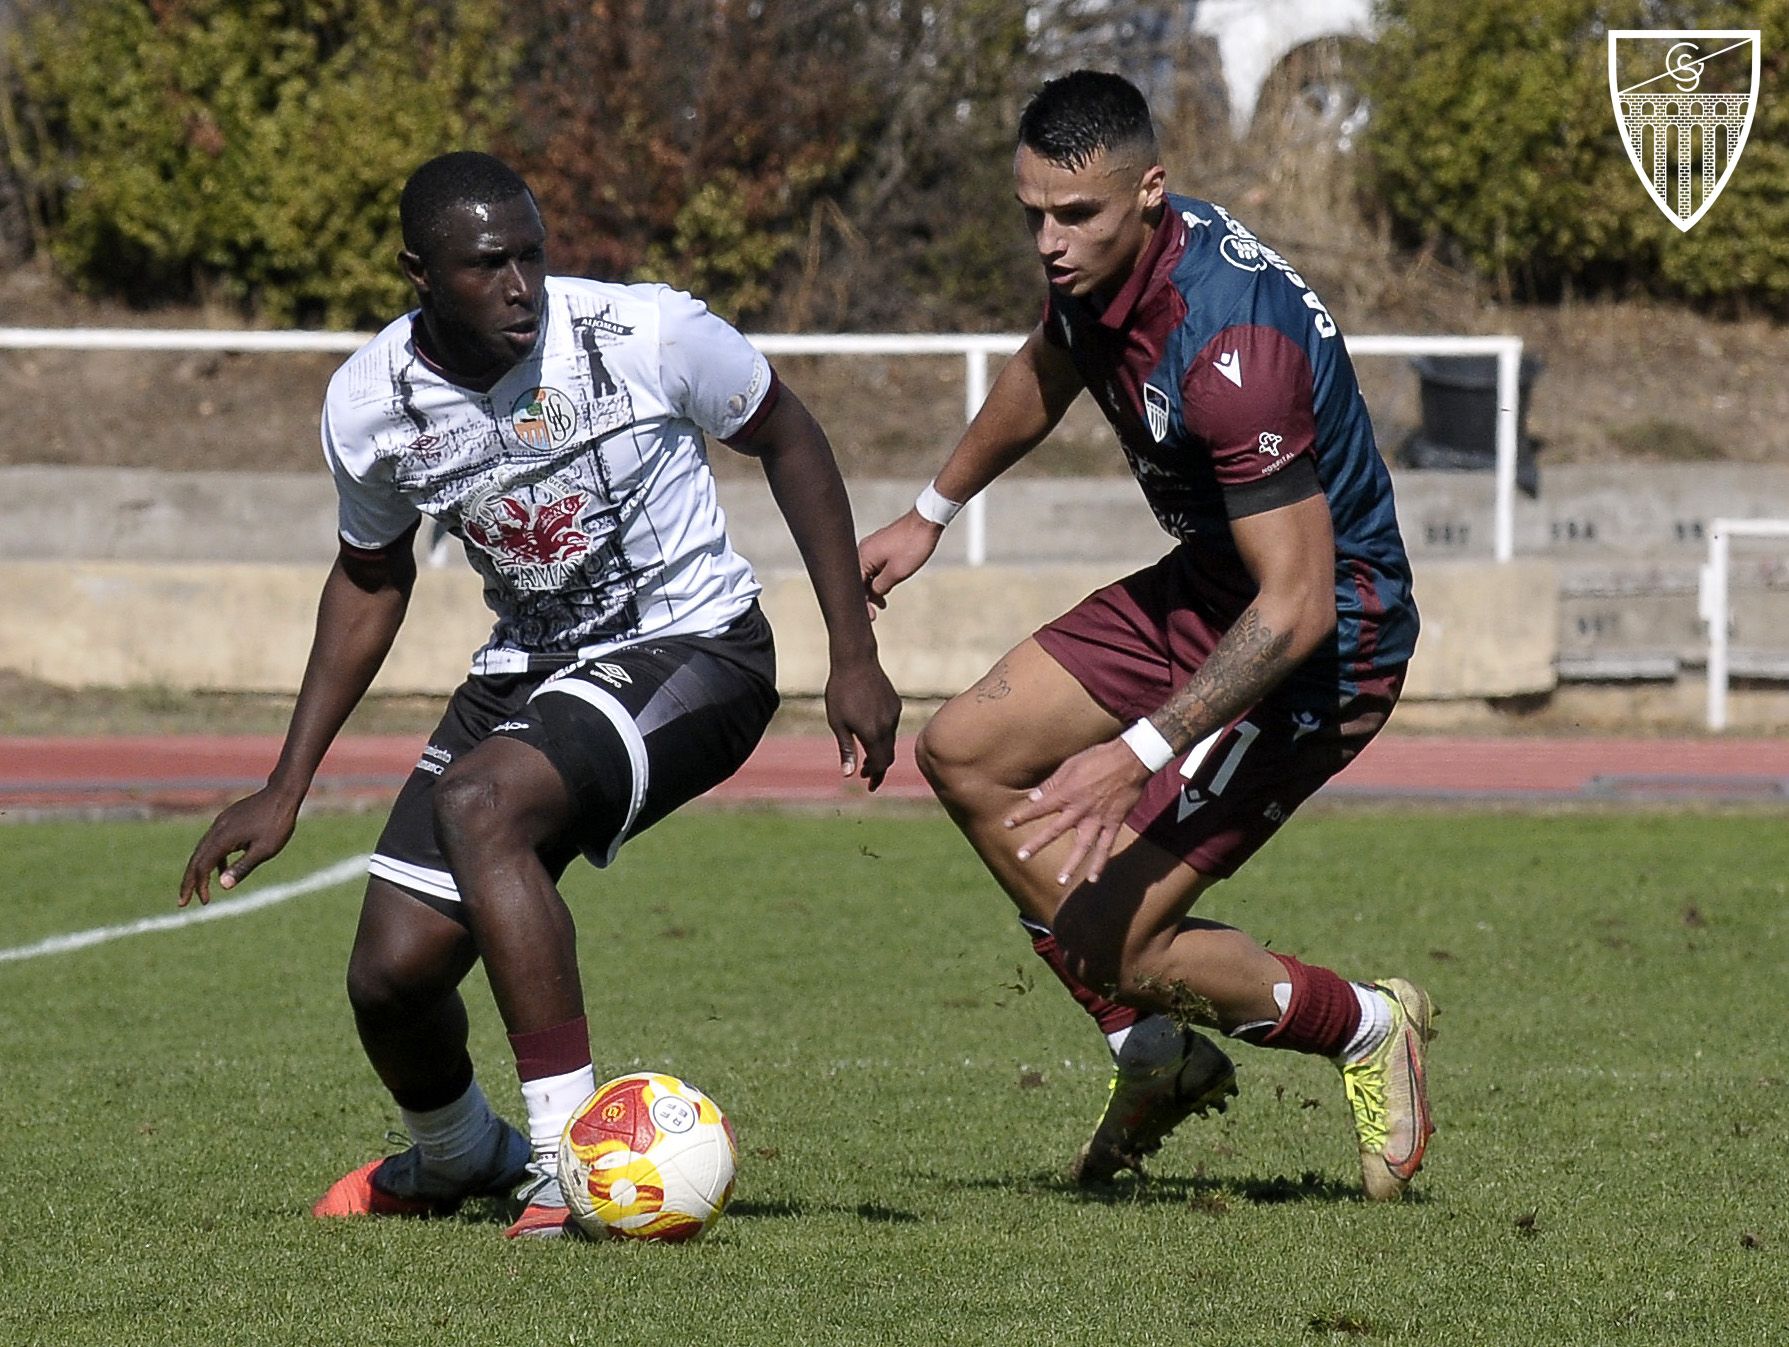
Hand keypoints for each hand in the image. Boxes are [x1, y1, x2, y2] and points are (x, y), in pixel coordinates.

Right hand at [178, 788, 301, 906]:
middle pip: (196, 859)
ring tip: (200, 889)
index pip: (202, 866)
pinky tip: (220, 869)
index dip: (199, 885)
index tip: (203, 902)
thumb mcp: (264, 850)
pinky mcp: (228, 820)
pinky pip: (214, 842)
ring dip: (199, 870)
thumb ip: (242, 867)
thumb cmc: (277, 823)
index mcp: (223, 838)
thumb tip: (222, 886)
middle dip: (189, 881)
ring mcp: (221, 823)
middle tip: (182, 902)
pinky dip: (213, 858)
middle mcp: (217, 830)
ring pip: (203, 850)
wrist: (283, 793)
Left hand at [824, 654, 902, 790]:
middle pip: (888, 755)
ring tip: (866, 754)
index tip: (868, 784)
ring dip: (880, 751)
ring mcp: (893, 714)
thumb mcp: (837, 723)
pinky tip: (870, 730)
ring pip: (890, 740)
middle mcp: (887, 726)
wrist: (855, 661)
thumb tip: (848, 774)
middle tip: (865, 775)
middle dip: (879, 768)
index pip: (880, 764)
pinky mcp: (895, 704)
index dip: (875, 776)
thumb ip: (846, 749)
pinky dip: (883, 735)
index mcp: (872, 733)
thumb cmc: (840, 692)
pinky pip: (892, 725)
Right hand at [858, 511, 942, 618]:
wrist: (926, 522)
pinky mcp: (881, 544)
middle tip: (875, 614)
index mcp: (862, 556)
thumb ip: (879, 587)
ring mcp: (872, 546)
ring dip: (873, 588)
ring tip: (882, 603)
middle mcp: (863, 550)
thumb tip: (873, 593)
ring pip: (867, 573)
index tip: (870, 617)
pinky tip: (886, 587)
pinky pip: (874, 565)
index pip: (855, 586)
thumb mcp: (896, 573)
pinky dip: (878, 578)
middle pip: (858, 579)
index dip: (862, 603)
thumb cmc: (912, 546)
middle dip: (866, 597)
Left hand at [1004, 739, 1152, 887]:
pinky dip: (1100, 863)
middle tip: (1021, 857)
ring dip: (1070, 865)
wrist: (1131, 760)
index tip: (1007, 825)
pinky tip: (1093, 879)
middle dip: (1036, 844)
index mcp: (1066, 794)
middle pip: (1054, 831)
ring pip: (1082, 847)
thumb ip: (1052, 783)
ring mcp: (1097, 819)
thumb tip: (1034, 797)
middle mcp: (1079, 810)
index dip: (1022, 816)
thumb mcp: (1070, 765)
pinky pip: (1106, 847)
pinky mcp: (1113, 823)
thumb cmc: (1098, 758)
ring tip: (1060, 881)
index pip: (1039, 808)